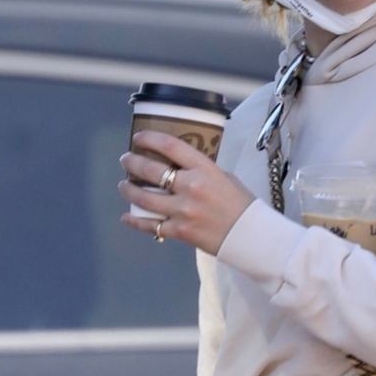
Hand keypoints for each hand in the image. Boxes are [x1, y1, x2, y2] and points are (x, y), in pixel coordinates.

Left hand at [119, 131, 254, 254]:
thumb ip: (201, 171)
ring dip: (129, 189)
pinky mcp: (180, 231)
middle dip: (133, 163)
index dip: (149, 139)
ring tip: (124, 185)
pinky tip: (126, 216)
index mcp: (204, 169)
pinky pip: (150, 225)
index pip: (170, 146)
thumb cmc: (241, 205)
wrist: (251, 236)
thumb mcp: (224, 177)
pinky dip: (135, 221)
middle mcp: (191, 187)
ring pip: (144, 198)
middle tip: (126, 160)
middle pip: (151, 170)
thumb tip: (181, 168)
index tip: (138, 138)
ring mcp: (183, 211)